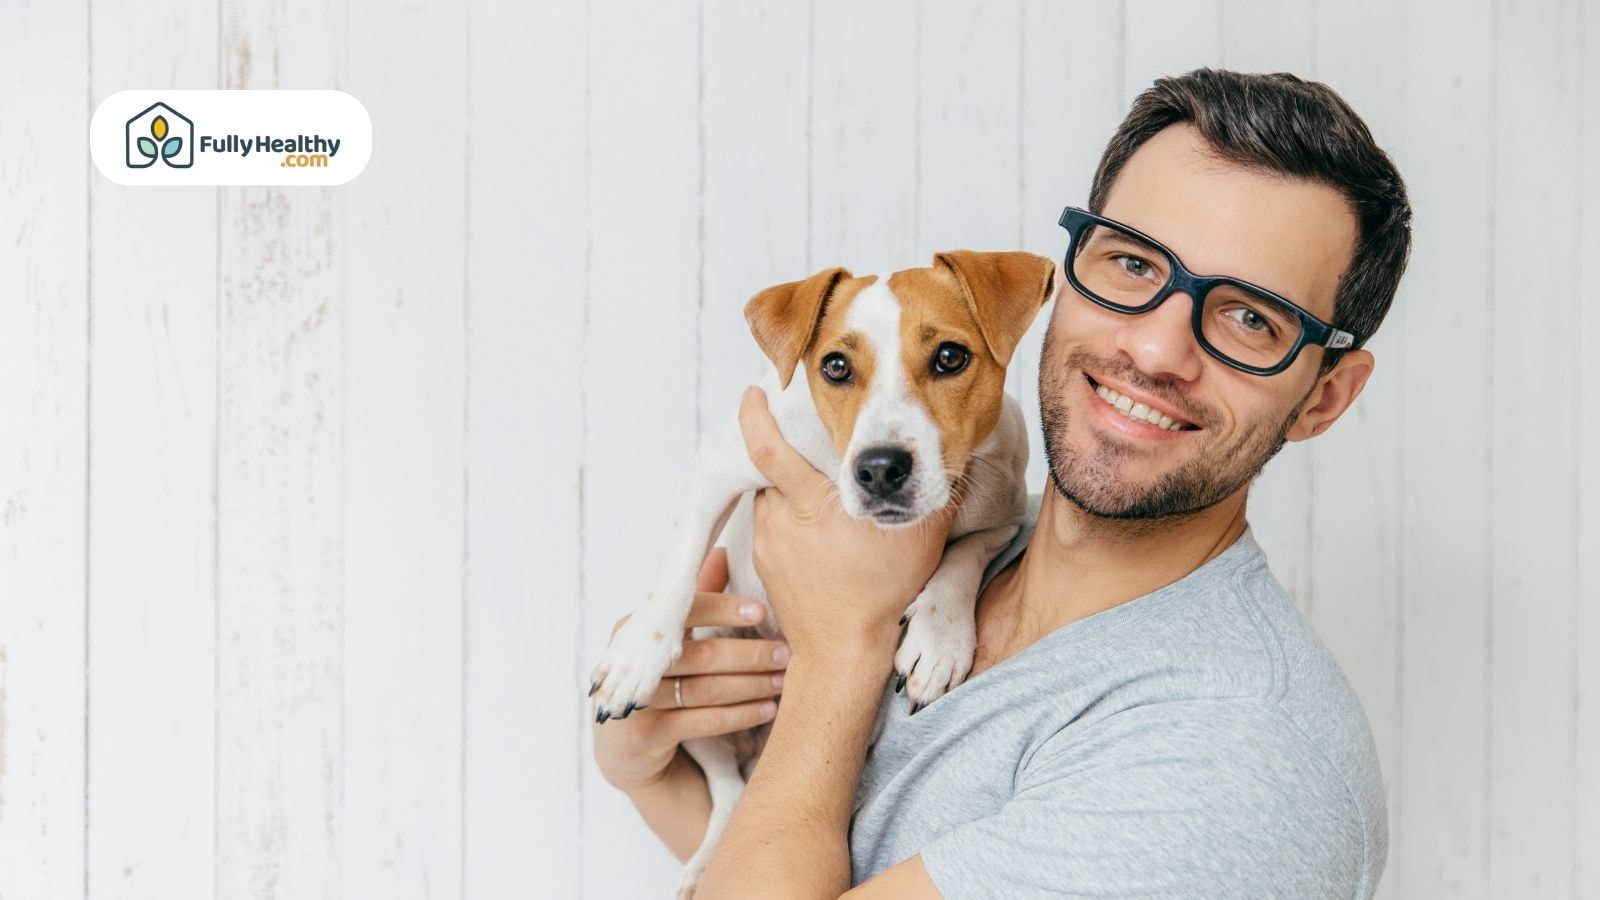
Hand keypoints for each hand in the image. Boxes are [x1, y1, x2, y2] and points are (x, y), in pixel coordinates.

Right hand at [591, 546, 786, 792]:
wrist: (627, 747)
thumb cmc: (660, 679)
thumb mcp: (673, 638)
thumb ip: (697, 598)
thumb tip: (726, 549)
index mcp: (636, 628)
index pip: (684, 611)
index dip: (724, 609)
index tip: (763, 610)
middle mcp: (633, 663)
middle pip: (701, 654)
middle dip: (750, 653)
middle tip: (788, 653)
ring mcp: (637, 701)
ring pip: (706, 690)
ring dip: (752, 685)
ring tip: (784, 681)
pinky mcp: (646, 736)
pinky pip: (703, 722)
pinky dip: (740, 715)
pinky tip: (768, 710)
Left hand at [737, 385, 954, 661]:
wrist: (844, 651)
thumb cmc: (883, 593)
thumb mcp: (921, 539)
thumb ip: (930, 492)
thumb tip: (951, 454)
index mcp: (811, 504)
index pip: (768, 449)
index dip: (754, 417)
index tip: (752, 392)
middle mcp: (780, 520)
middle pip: (770, 470)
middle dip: (781, 451)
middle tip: (800, 438)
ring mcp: (768, 544)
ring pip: (768, 498)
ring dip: (785, 489)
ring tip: (814, 491)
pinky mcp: (764, 565)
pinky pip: (769, 526)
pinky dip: (785, 518)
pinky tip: (811, 529)